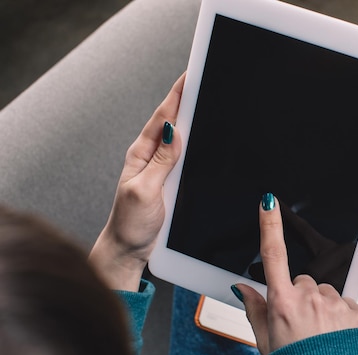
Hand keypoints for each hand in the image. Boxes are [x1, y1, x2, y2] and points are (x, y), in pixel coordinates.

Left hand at [89, 73, 184, 290]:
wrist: (128, 250)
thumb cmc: (131, 224)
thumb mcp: (146, 190)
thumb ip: (161, 161)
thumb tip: (174, 131)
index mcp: (141, 155)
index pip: (163, 118)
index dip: (177, 96)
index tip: (191, 76)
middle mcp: (150, 158)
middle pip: (171, 122)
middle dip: (186, 99)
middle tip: (202, 79)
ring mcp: (160, 169)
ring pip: (179, 138)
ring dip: (190, 118)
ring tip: (204, 99)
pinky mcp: (168, 182)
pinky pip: (183, 155)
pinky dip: (192, 141)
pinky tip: (201, 137)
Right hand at [236, 194, 357, 354]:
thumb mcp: (266, 343)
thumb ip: (254, 310)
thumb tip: (242, 288)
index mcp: (283, 303)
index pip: (273, 255)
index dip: (270, 225)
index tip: (268, 201)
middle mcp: (310, 298)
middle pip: (303, 281)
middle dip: (300, 296)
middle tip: (300, 325)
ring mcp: (336, 304)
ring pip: (325, 293)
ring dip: (322, 307)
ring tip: (320, 335)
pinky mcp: (357, 312)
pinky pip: (345, 304)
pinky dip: (340, 316)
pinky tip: (335, 337)